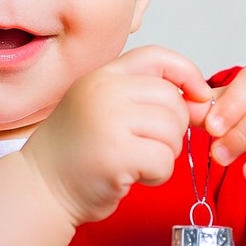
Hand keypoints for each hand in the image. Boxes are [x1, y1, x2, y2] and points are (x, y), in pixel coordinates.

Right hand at [22, 46, 211, 225]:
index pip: (158, 57)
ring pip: (172, 131)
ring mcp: (108, 121)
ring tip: (135, 161)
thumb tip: (204, 102)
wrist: (42, 188)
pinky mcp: (116, 154)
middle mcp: (103, 90)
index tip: (198, 96)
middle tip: (148, 146)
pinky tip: (132, 177)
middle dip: (173, 129)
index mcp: (102, 75)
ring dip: (164, 154)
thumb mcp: (107, 109)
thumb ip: (148, 99)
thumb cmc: (78, 152)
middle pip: (172, 100)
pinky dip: (157, 175)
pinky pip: (164, 160)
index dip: (187, 73)